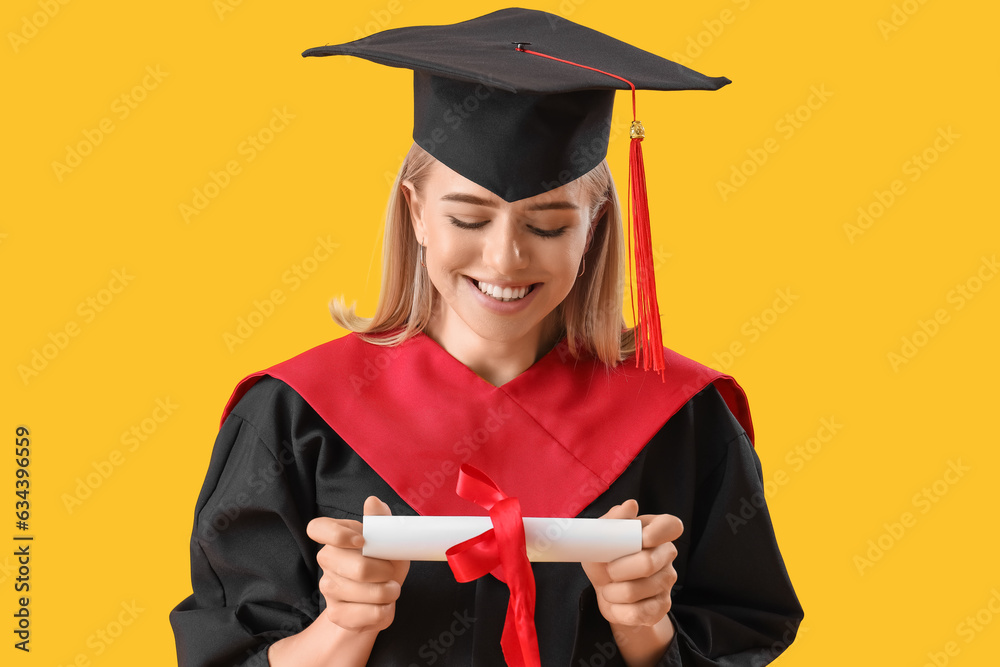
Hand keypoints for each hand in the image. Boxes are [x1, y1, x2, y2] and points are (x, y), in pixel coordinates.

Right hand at [306, 496, 409, 633]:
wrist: (379, 600)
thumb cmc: (383, 564)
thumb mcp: (389, 542)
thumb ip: (381, 521)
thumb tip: (372, 502)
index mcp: (336, 537)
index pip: (317, 528)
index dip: (337, 534)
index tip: (362, 540)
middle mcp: (327, 560)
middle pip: (353, 566)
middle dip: (383, 571)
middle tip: (391, 572)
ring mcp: (328, 588)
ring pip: (360, 591)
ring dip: (386, 592)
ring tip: (391, 589)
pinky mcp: (336, 613)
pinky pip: (363, 614)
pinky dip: (382, 612)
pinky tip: (383, 606)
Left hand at [582, 500, 682, 628]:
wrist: (607, 590)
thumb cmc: (605, 556)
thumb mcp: (600, 536)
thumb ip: (612, 520)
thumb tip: (630, 505)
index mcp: (655, 530)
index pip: (672, 525)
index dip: (657, 533)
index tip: (641, 540)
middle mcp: (667, 554)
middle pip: (648, 563)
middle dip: (617, 569)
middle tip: (608, 570)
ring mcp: (667, 581)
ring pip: (637, 590)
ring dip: (612, 591)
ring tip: (608, 587)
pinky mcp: (662, 607)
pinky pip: (637, 613)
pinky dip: (617, 610)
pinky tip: (615, 603)